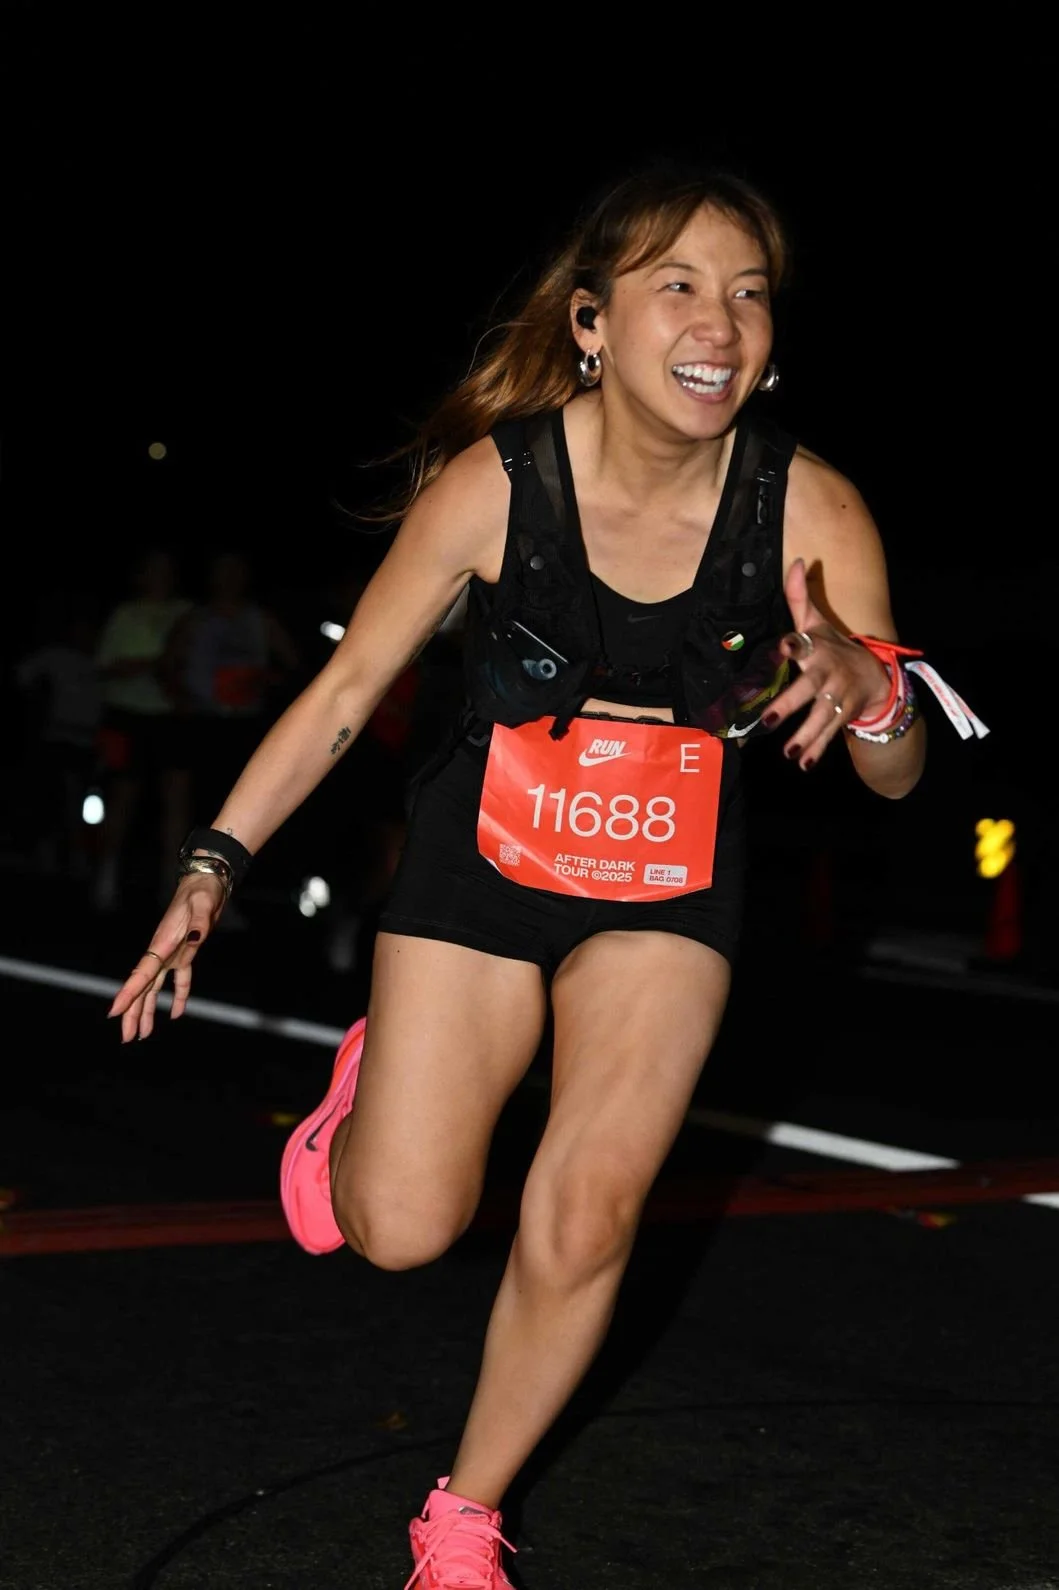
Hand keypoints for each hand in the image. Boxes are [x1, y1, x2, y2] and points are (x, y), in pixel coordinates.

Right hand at [107, 874, 226, 1041]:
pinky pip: (179, 979)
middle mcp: (162, 951)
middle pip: (143, 987)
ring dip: (147, 1011)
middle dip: (132, 1012)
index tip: (114, 1012)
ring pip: (154, 988)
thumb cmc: (201, 892)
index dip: (128, 993)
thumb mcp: (203, 904)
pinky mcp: (185, 953)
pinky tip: (176, 1014)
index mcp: (162, 943)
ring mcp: (171, 954)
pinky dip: (178, 996)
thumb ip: (199, 924)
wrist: (205, 882)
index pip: (142, 973)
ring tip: (142, 1034)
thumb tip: (196, 940)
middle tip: (126, 1037)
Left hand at [764, 559, 890, 769]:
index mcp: (817, 649)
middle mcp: (828, 674)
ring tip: (789, 753)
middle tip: (767, 719)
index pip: (804, 644)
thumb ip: (799, 596)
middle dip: (790, 704)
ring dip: (807, 736)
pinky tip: (803, 764)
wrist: (875, 674)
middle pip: (809, 690)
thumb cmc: (833, 646)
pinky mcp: (843, 716)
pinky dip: (818, 750)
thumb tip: (796, 561)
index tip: (782, 648)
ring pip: (822, 718)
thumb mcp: (817, 622)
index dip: (793, 645)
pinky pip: (830, 735)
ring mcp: (838, 698)